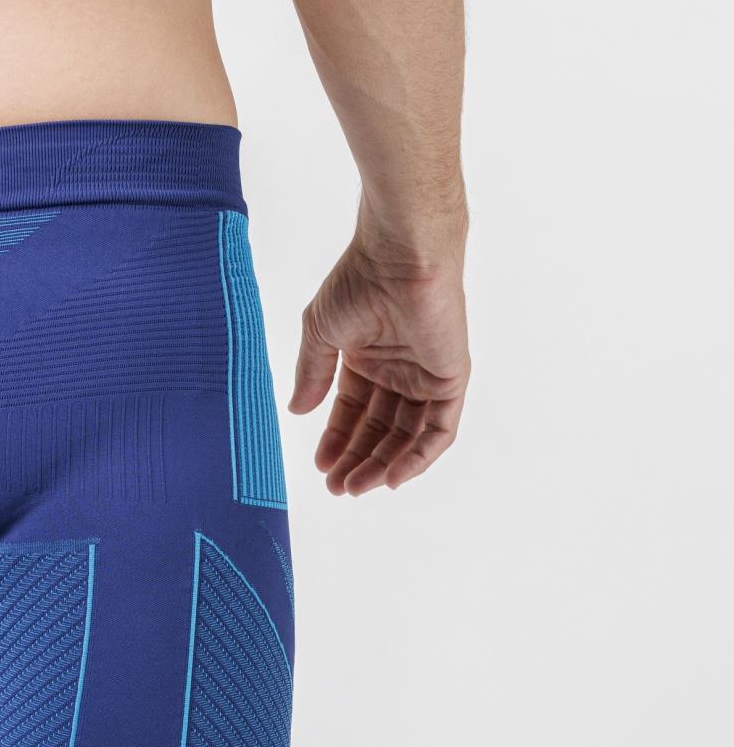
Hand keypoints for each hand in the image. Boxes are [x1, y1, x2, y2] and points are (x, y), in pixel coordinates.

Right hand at [289, 210, 469, 494]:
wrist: (399, 258)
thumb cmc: (358, 281)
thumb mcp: (320, 333)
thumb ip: (312, 374)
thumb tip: (297, 411)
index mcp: (368, 357)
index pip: (353, 410)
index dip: (337, 440)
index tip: (321, 467)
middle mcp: (399, 369)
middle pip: (379, 428)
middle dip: (358, 459)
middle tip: (337, 488)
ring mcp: (426, 375)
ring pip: (408, 435)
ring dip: (384, 464)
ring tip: (358, 487)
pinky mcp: (450, 378)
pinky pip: (440, 429)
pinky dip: (419, 456)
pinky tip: (394, 477)